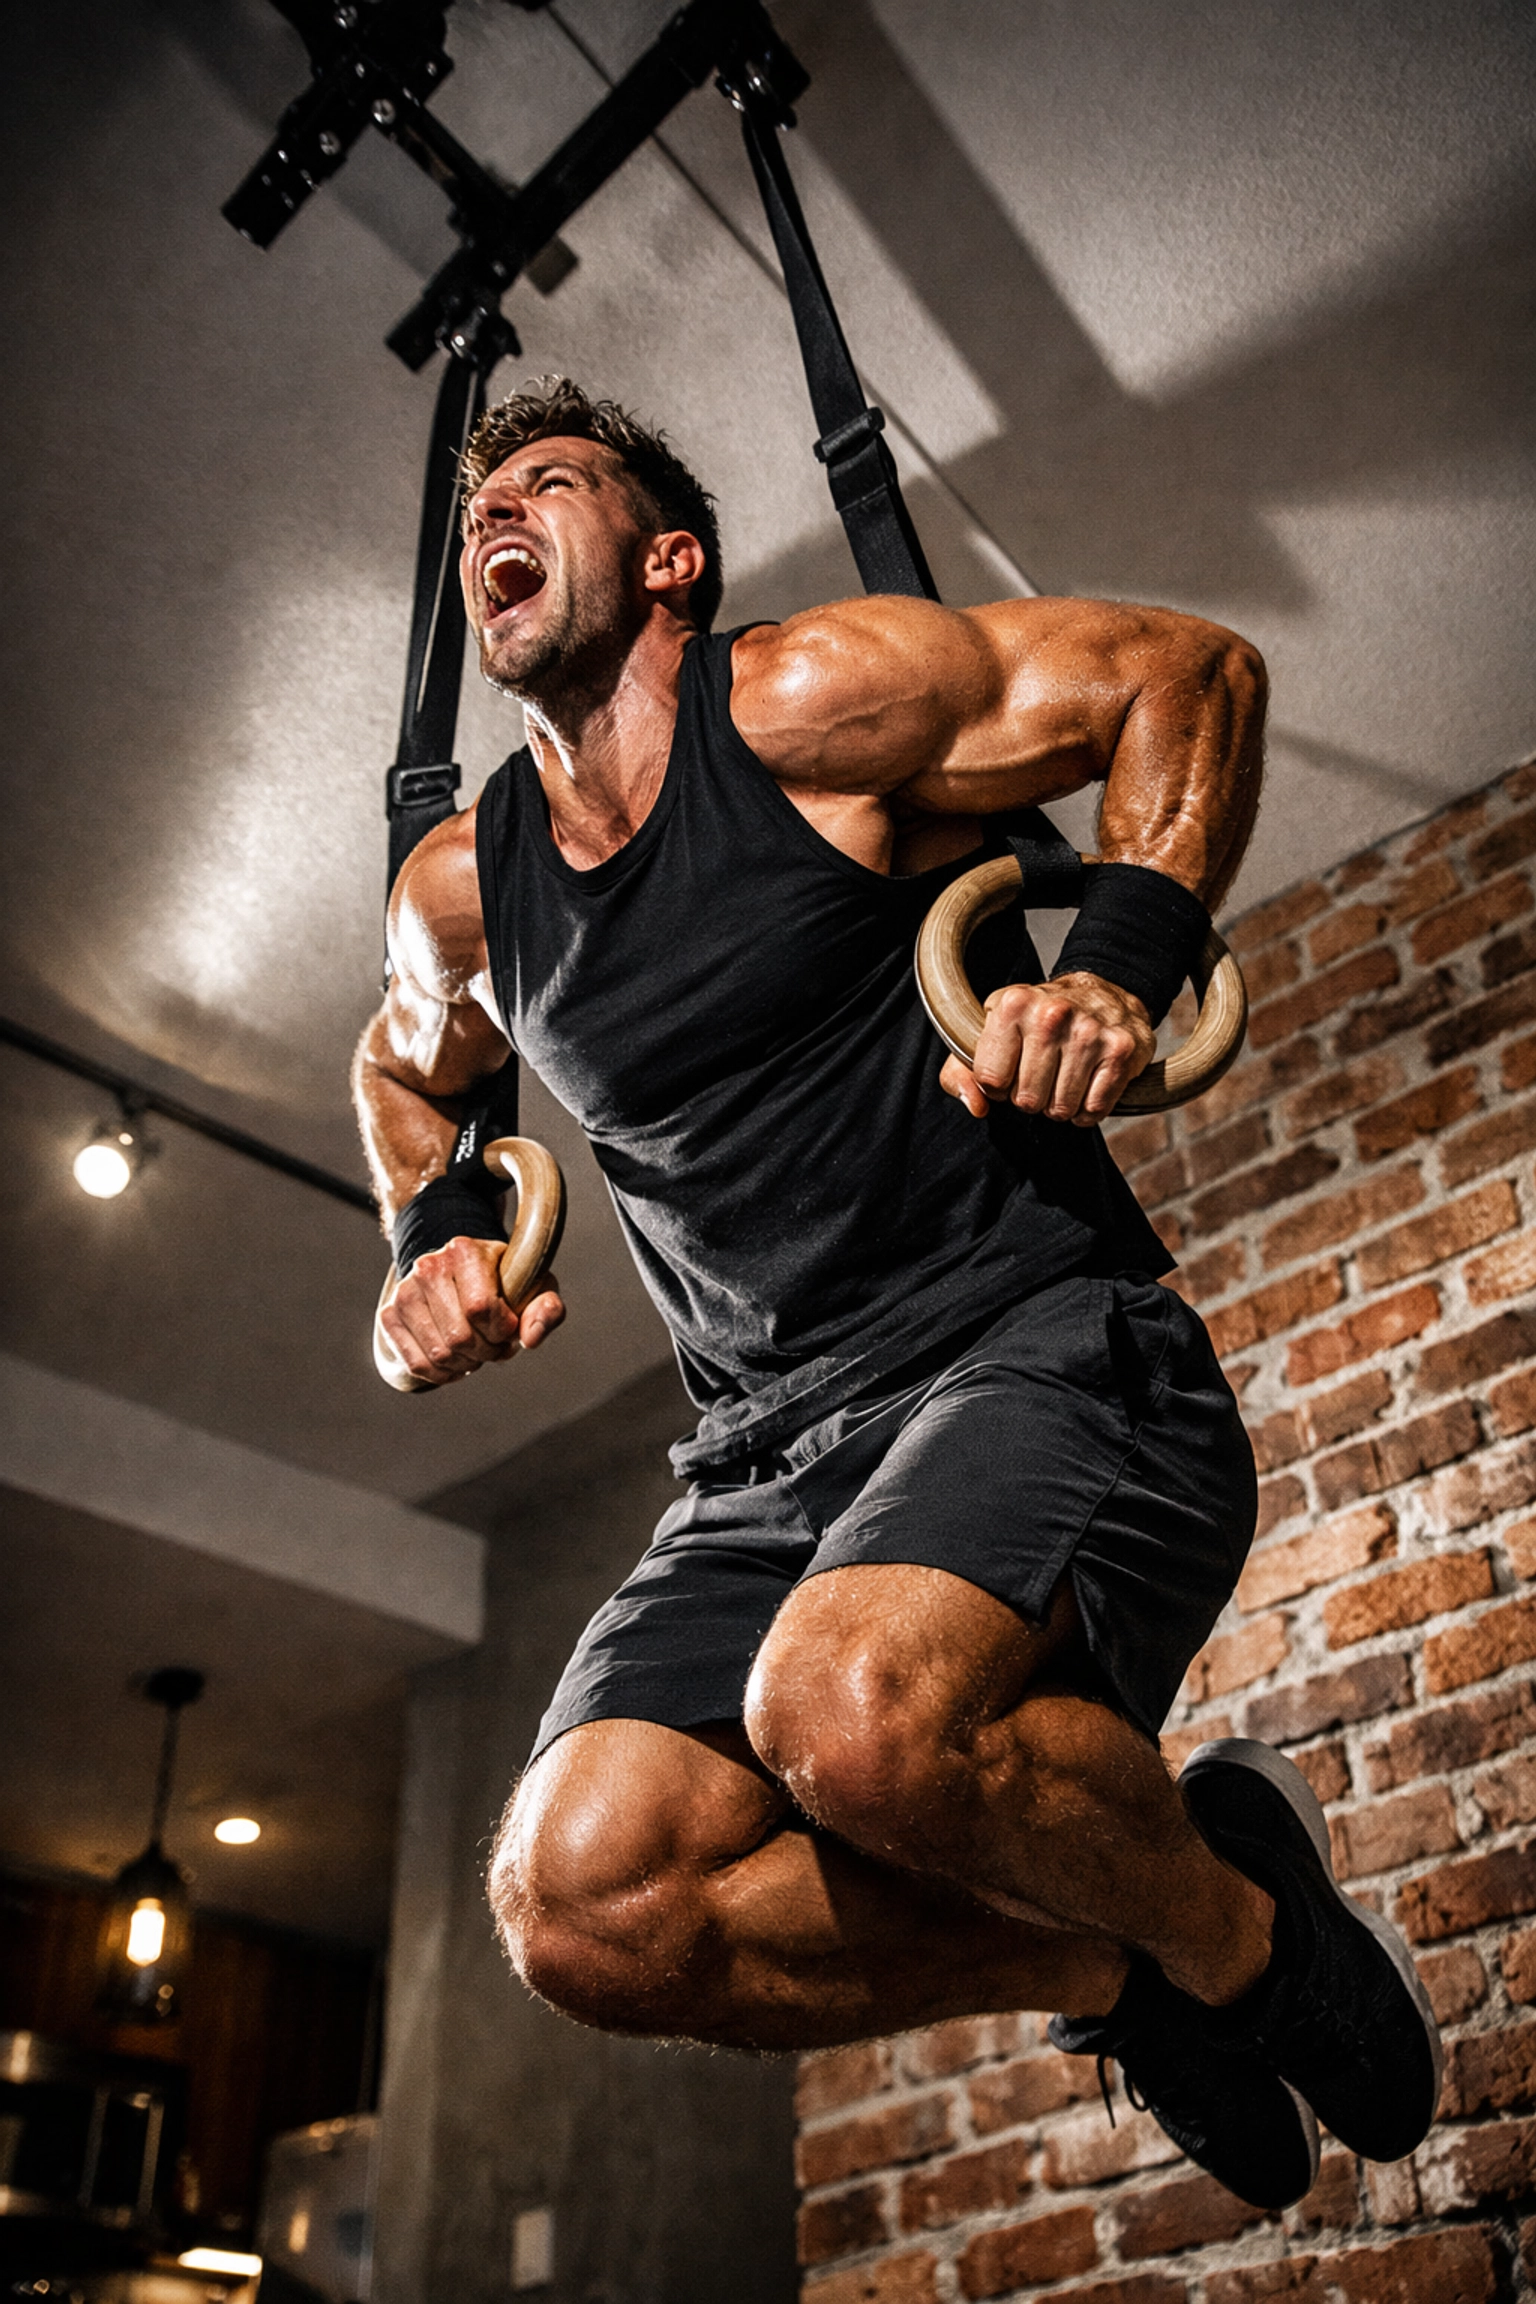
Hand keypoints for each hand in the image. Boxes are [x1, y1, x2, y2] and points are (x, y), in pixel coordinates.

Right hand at [379, 1235, 565, 1386]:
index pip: (480, 1308)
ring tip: (477, 1351)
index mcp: (464, 1250)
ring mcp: (404, 1291)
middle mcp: (427, 1266)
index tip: (508, 1327)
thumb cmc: (505, 1283)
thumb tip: (530, 1339)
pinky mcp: (390, 1315)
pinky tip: (457, 1362)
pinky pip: (417, 1364)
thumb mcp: (535, 1288)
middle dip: (486, 1351)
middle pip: (459, 1336)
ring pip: (439, 1354)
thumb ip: (547, 1310)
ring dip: (466, 1364)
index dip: (501, 1330)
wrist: (462, 1273)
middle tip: (495, 1345)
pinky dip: (443, 1374)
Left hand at [940, 971, 1154, 1125]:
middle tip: (1042, 1075)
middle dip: (1032, 1097)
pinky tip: (1087, 1085)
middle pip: (1027, 1100)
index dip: (999, 1085)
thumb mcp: (992, 1032)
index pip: (990, 1080)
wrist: (1103, 991)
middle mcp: (1052, 1015)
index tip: (1011, 1070)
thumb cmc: (1040, 1019)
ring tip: (1064, 1078)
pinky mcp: (1121, 1051)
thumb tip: (976, 1106)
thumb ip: (961, 1072)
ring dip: (1060, 1104)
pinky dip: (1088, 1109)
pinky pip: (1094, 1109)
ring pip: (1061, 1108)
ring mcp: (1089, 1032)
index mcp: (1013, 1005)